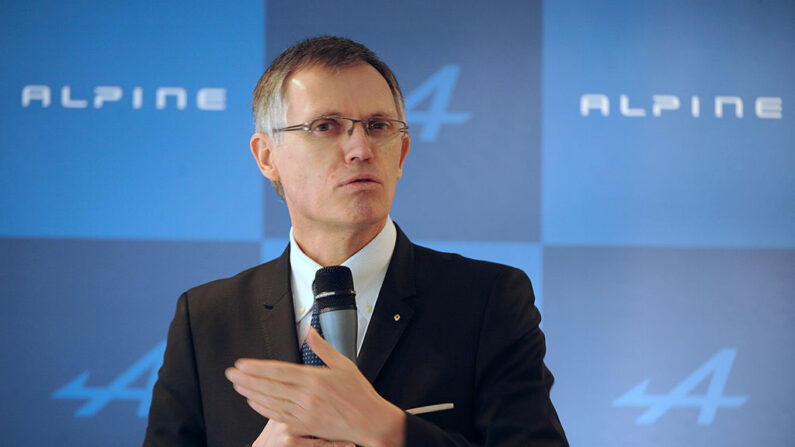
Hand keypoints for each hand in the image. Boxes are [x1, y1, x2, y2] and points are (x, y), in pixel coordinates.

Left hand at [226, 328, 405, 446]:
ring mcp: (304, 413)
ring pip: (271, 401)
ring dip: (251, 393)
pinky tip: (253, 402)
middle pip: (270, 386)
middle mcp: (307, 396)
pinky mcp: (305, 426)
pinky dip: (263, 409)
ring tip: (237, 386)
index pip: (279, 371)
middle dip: (247, 379)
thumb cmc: (359, 394)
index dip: (258, 367)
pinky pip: (279, 416)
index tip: (243, 363)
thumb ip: (323, 347)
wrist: (370, 421)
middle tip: (231, 373)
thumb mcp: (344, 364)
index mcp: (315, 379)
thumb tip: (309, 330)